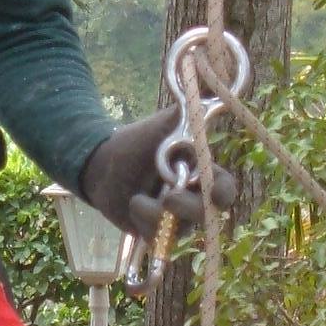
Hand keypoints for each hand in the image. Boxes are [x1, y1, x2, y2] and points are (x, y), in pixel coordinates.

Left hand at [78, 113, 236, 240]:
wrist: (101, 163)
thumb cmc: (136, 141)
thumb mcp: (164, 124)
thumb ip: (187, 112)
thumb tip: (208, 86)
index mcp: (201, 172)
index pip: (223, 188)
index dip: (223, 192)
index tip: (214, 192)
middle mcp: (193, 197)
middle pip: (206, 214)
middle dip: (189, 208)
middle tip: (169, 198)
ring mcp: (175, 218)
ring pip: (182, 229)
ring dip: (159, 215)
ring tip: (137, 200)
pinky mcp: (155, 233)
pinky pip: (159, 239)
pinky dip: (144, 222)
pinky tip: (133, 205)